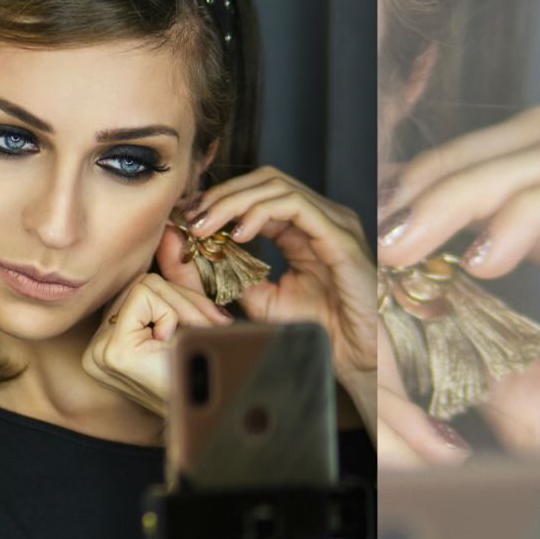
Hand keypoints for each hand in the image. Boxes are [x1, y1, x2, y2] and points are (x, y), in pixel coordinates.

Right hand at [81, 272, 232, 415]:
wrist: (220, 413)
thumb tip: (169, 234)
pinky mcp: (111, 350)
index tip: (206, 326)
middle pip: (142, 282)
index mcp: (111, 341)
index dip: (181, 299)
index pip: (141, 287)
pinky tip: (176, 346)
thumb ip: (176, 281)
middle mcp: (96, 346)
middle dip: (184, 302)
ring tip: (192, 343)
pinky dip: (173, 314)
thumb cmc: (212, 371)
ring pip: (145, 284)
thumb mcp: (190, 318)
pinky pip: (145, 295)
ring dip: (183, 309)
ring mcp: (99, 350)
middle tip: (207, 331)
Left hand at [170, 165, 457, 462]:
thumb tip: (185, 251)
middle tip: (190, 217)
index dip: (219, 199)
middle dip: (222, 194)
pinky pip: (297, 207)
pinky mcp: (340, 237)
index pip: (257, 192)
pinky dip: (262, 212)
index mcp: (302, 227)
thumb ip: (226, 275)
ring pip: (277, 186)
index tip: (186, 217)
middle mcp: (320, 217)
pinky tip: (239, 234)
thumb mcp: (258, 300)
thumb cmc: (316, 330)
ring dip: (234, 201)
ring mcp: (333, 223)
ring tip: (207, 226)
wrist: (355, 358)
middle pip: (265, 180)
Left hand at [378, 105, 539, 538]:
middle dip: (453, 169)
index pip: (532, 164)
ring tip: (418, 238)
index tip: (388, 217)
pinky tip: (485, 258)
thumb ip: (486, 353)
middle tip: (392, 220)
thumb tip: (418, 314)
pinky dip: (533, 213)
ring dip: (476, 186)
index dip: (451, 177)